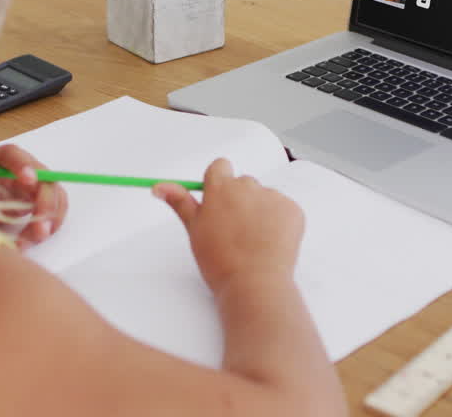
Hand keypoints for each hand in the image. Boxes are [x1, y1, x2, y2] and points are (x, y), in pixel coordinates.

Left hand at [0, 144, 67, 246]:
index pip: (14, 155)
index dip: (24, 166)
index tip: (29, 181)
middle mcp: (21, 167)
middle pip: (45, 177)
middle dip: (46, 203)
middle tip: (40, 228)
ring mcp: (34, 183)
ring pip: (56, 194)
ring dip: (51, 217)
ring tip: (34, 238)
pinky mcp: (39, 199)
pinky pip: (54, 209)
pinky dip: (50, 224)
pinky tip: (35, 237)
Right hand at [153, 158, 303, 294]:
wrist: (254, 284)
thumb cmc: (220, 261)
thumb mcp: (194, 229)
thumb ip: (180, 202)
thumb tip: (158, 186)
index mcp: (220, 188)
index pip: (220, 166)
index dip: (219, 184)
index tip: (219, 203)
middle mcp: (248, 186)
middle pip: (243, 183)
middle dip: (239, 201)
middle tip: (234, 230)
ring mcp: (273, 197)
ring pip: (264, 197)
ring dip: (259, 211)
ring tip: (253, 241)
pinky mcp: (293, 210)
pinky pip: (284, 209)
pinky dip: (279, 222)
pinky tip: (270, 243)